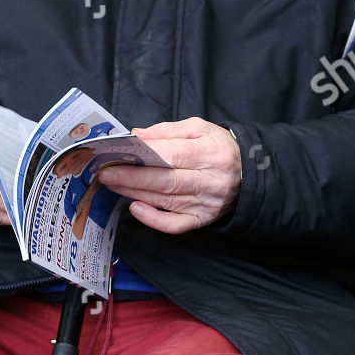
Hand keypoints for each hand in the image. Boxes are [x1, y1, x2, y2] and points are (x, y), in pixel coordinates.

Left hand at [97, 117, 241, 233]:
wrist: (247, 173)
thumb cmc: (218, 148)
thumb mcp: (199, 129)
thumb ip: (166, 131)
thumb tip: (136, 136)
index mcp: (211, 153)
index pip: (174, 155)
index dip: (144, 156)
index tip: (119, 154)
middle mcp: (211, 181)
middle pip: (167, 181)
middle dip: (132, 177)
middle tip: (106, 173)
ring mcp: (206, 203)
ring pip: (165, 200)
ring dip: (134, 192)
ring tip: (112, 184)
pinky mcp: (202, 219)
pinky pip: (175, 225)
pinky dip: (153, 220)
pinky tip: (135, 208)